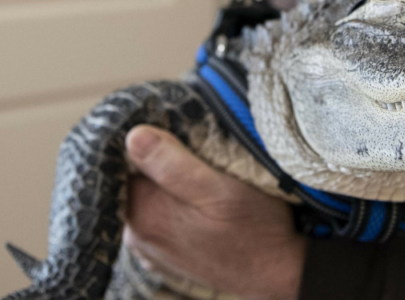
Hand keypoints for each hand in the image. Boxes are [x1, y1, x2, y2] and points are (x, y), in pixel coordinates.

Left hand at [124, 124, 305, 299]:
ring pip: (149, 195)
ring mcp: (151, 247)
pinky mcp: (167, 252)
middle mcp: (139, 235)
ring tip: (203, 175)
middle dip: (159, 159)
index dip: (148, 139)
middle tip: (195, 151)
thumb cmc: (256, 230)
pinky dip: (175, 200)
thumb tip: (132, 135)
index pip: (123, 162)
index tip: (175, 131)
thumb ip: (172, 165)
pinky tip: (201, 199)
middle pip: (135, 179)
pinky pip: (160, 214)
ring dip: (169, 180)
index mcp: (144, 214)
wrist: (280, 273)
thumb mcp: (221, 189)